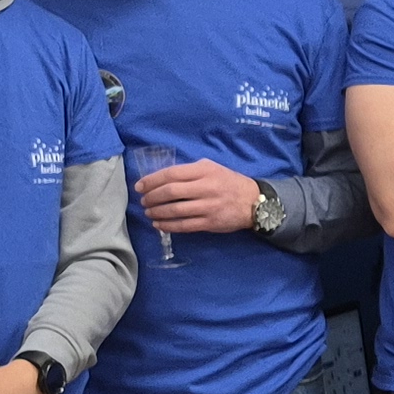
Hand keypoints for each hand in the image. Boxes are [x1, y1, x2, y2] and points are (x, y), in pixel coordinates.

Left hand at [137, 159, 262, 232]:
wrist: (253, 202)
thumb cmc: (228, 182)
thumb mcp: (212, 168)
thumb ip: (190, 171)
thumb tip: (163, 177)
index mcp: (204, 171)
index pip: (171, 174)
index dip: (152, 180)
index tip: (140, 186)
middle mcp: (205, 187)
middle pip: (170, 192)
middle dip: (152, 197)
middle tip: (143, 201)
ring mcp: (208, 206)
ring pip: (175, 210)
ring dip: (157, 212)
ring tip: (149, 212)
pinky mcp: (210, 223)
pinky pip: (184, 225)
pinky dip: (168, 225)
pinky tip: (159, 224)